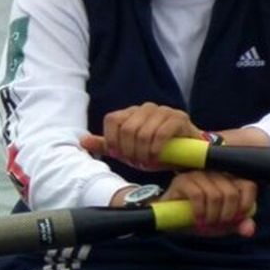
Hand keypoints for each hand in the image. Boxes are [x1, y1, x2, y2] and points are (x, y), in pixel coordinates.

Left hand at [79, 103, 199, 170]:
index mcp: (131, 113)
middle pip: (127, 128)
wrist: (187, 156)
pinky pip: (162, 132)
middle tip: (137, 162)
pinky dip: (157, 149)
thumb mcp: (128, 151)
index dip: (113, 140)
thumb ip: (107, 145)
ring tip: (147, 162)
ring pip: (143, 132)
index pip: (112, 120)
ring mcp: (163, 111)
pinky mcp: (179, 118)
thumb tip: (82, 141)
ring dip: (143, 153)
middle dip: (130, 151)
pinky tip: (157, 158)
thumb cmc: (155, 152)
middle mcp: (146, 108)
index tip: (121, 156)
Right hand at [164, 171, 256, 237]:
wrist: (174, 220)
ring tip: (206, 223)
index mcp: (230, 180)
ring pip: (215, 195)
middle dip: (226, 215)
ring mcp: (198, 174)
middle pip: (231, 193)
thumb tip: (249, 230)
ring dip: (212, 216)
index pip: (249, 185)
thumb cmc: (202, 218)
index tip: (236, 218)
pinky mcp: (183, 180)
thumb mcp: (224, 224)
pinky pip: (198, 196)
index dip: (246, 205)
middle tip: (217, 224)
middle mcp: (216, 173)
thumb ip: (239, 225)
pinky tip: (197, 220)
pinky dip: (200, 212)